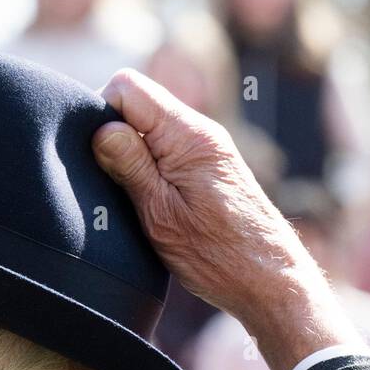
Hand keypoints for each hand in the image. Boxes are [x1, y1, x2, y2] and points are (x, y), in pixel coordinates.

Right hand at [92, 69, 362, 369]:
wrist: (269, 281)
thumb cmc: (219, 256)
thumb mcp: (160, 214)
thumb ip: (129, 165)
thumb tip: (100, 127)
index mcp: (187, 135)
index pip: (126, 88)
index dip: (100, 114)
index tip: (99, 158)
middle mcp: (201, 132)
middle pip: (138, 105)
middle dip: (114, 137)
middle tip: (114, 185)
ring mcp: (208, 149)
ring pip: (151, 130)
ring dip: (132, 157)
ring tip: (135, 200)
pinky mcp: (209, 168)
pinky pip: (167, 150)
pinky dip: (151, 169)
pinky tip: (152, 203)